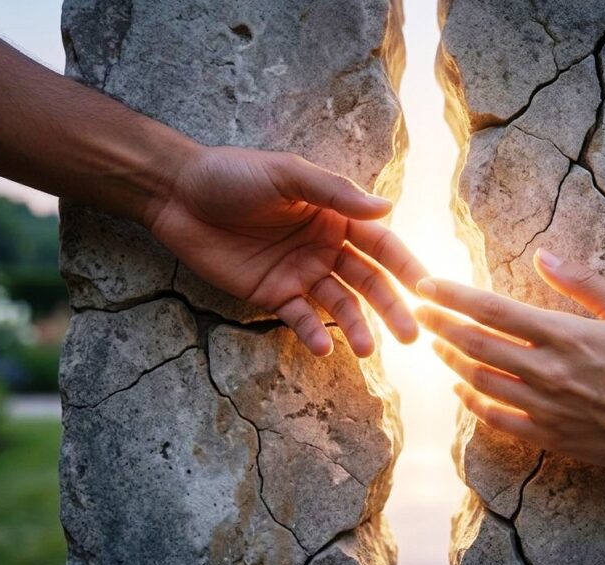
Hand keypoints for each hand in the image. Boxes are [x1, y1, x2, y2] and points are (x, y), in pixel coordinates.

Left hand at [143, 146, 426, 356]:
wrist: (177, 195)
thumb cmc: (233, 174)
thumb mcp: (287, 175)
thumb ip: (335, 192)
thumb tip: (388, 207)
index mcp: (336, 216)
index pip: (382, 245)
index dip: (406, 267)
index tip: (427, 289)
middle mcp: (326, 247)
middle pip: (368, 282)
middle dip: (392, 308)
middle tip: (412, 336)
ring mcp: (301, 273)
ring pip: (340, 305)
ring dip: (357, 327)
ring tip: (368, 351)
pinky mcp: (273, 294)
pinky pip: (299, 318)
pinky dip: (313, 334)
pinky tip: (324, 347)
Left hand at [415, 248, 604, 476]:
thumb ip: (583, 282)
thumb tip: (542, 255)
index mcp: (565, 336)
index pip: (492, 310)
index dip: (452, 296)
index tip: (427, 285)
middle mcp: (547, 372)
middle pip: (475, 343)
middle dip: (439, 324)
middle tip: (417, 310)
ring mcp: (544, 407)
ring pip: (479, 379)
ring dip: (450, 359)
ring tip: (434, 344)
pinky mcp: (547, 436)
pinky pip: (495, 418)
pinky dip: (471, 401)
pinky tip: (460, 388)